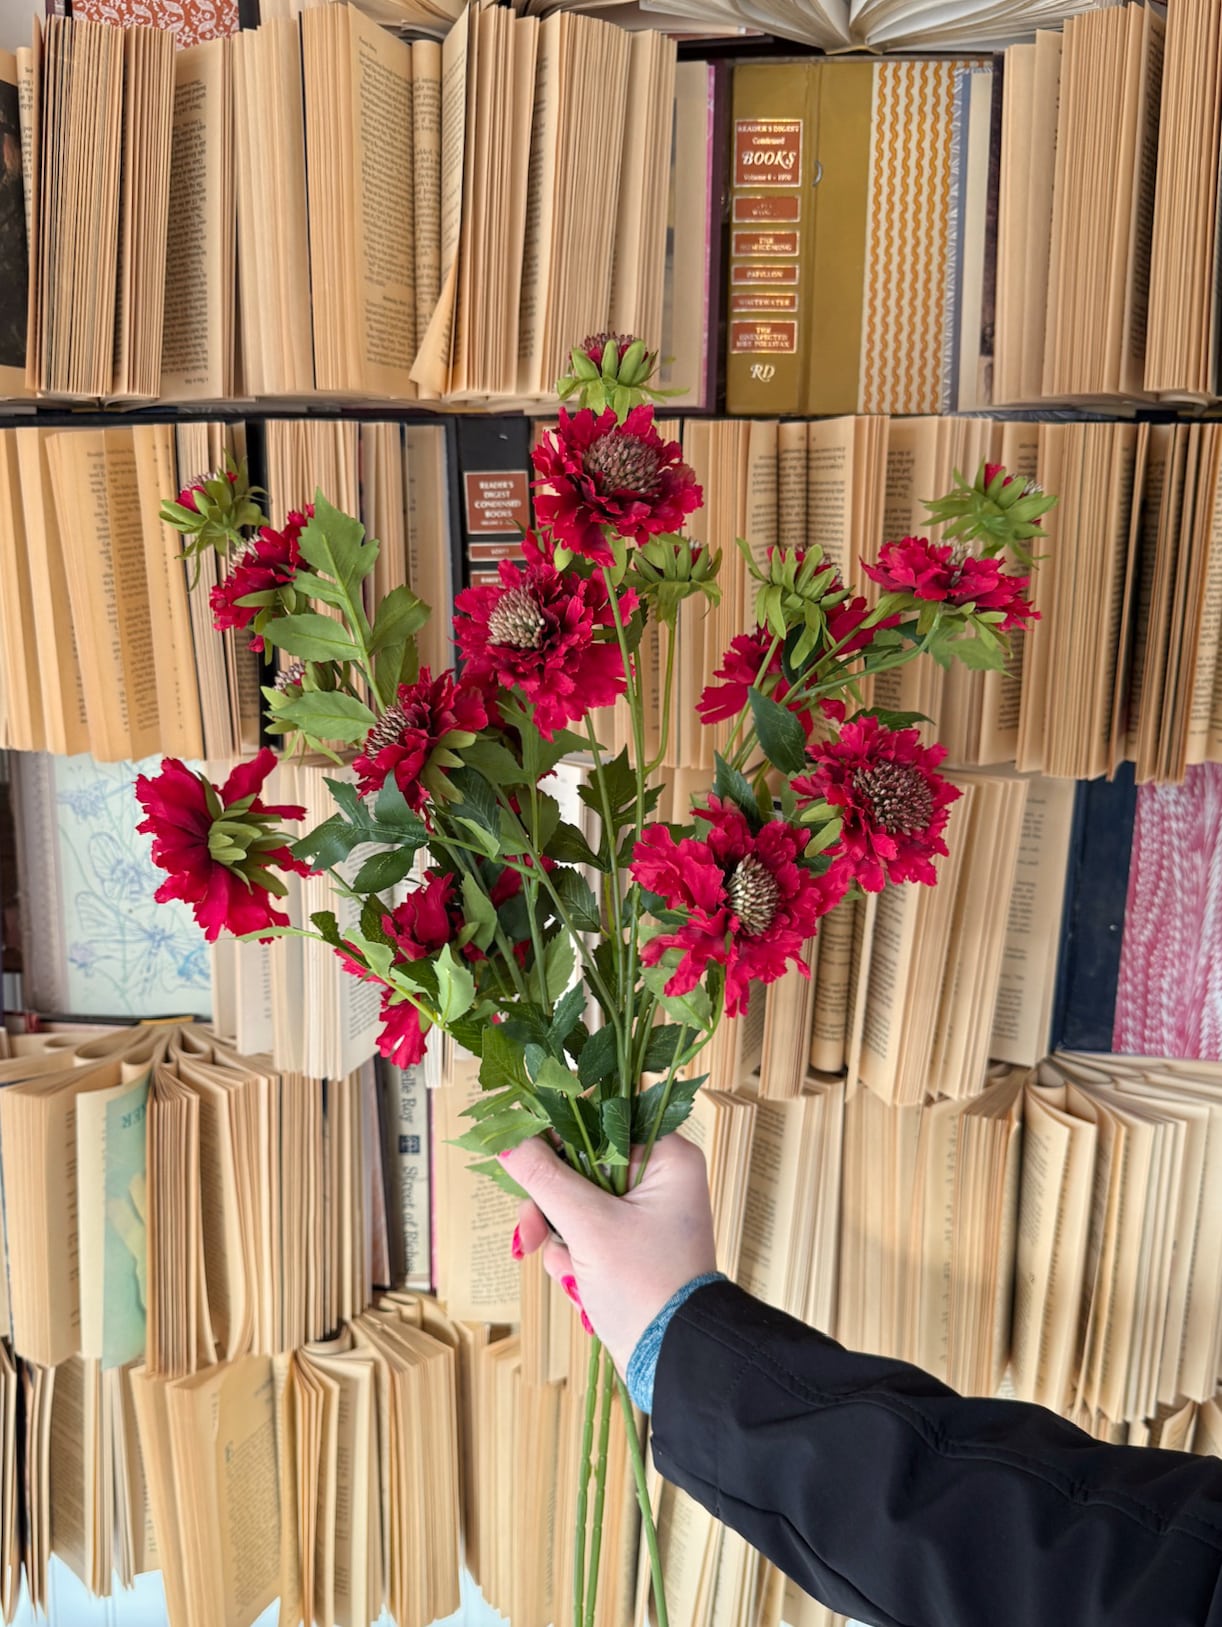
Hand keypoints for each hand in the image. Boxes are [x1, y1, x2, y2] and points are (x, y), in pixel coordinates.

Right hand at [501, 1134, 717, 1376]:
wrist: (672, 1361)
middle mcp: (658, 1178)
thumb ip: (544, 1178)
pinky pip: (583, 1233)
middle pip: (580, 1165)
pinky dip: (573, 1258)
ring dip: (560, 1238)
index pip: (600, 1120)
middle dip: (551, 1205)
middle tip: (529, 1233)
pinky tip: (581, 1284)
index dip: (558, 1136)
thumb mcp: (588, 1226)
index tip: (524, 1155)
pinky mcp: (627, 1244)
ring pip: (575, 1202)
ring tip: (569, 1272)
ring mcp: (642, 1213)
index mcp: (666, 1157)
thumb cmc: (644, 1285)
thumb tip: (507, 1139)